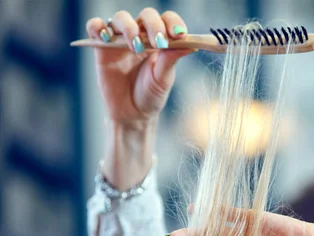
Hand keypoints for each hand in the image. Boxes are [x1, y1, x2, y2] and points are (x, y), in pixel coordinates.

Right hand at [86, 8, 193, 123]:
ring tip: (135, 47)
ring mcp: (120, 40)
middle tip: (158, 42)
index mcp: (160, 41)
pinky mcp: (101, 46)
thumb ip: (172, 58)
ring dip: (129, 28)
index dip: (173, 22)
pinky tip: (105, 38)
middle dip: (154, 25)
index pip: (167, 20)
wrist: (131, 113)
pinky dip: (98, 26)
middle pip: (146, 15)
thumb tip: (191, 44)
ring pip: (121, 18)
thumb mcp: (163, 78)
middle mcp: (141, 36)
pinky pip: (95, 26)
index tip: (178, 34)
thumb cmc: (151, 95)